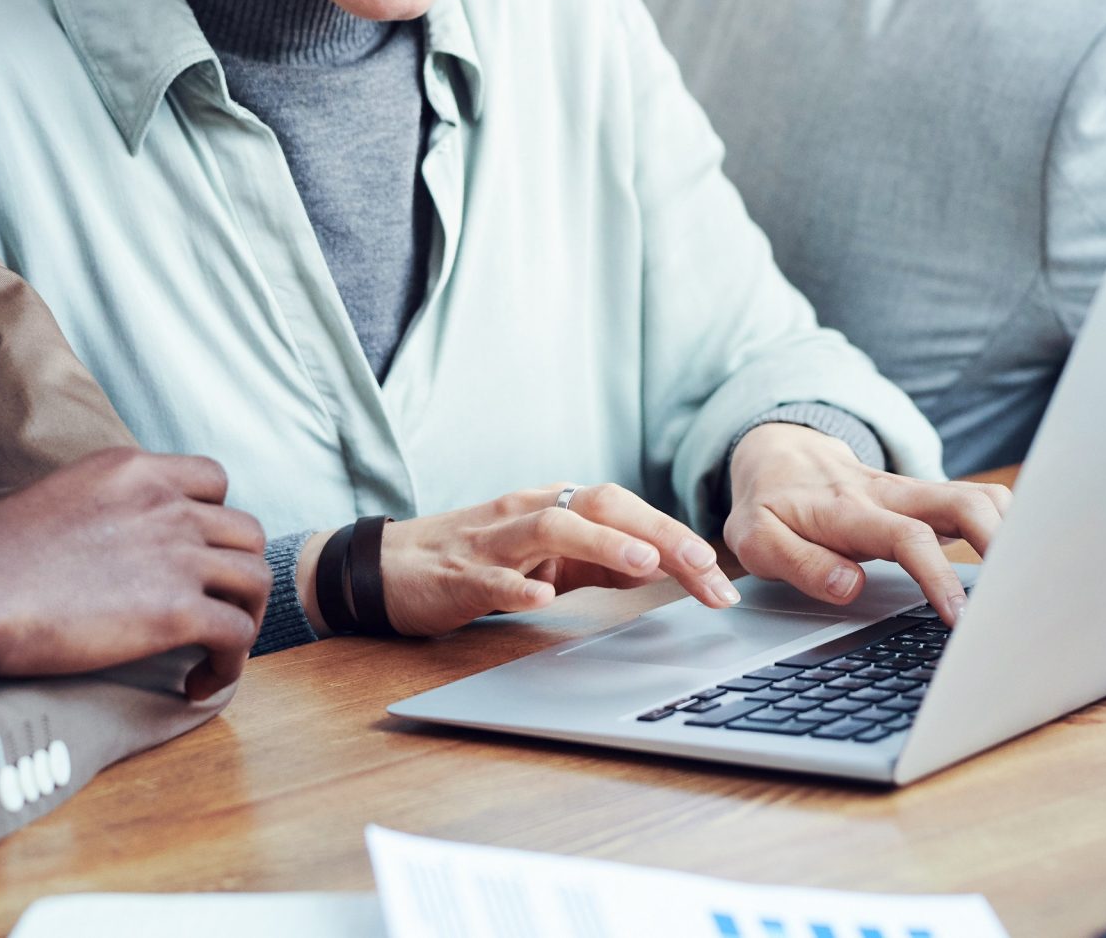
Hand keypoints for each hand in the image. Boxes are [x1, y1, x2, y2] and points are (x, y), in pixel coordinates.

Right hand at [0, 448, 268, 701]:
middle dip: (236, 573)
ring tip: (214, 650)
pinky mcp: (176, 611)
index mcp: (136, 470)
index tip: (197, 557)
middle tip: (212, 609)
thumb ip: (103, 508)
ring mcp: (177, 555)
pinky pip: (236, 636)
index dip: (215, 522)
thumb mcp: (61, 497)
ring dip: (244, 618)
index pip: (214, 479)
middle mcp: (167, 504)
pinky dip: (230, 664)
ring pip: (255, 580)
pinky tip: (199, 684)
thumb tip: (110, 546)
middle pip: (245, 532)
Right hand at [358, 482, 741, 637]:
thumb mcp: (549, 558)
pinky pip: (491, 577)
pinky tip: (543, 598)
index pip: (627, 510)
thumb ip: (602, 559)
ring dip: (602, 542)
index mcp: (557, 507)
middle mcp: (530, 512)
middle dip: (656, 533)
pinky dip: (519, 585)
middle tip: (702, 566)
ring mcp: (494, 541)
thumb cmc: (478, 560)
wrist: (389, 566)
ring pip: (552, 528)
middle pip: (601, 506)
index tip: (717, 575)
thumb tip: (667, 567)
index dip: (675, 536)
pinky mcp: (458, 574)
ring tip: (643, 563)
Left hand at [722, 425, 1010, 622]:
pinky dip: (1009, 525)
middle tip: (1021, 597)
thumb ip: (801, 564)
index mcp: (850, 510)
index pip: (907, 538)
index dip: (939, 576)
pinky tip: (1022, 560)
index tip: (960, 617)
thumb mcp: (757, 541)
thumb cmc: (771, 504)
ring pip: (980, 496)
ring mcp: (915, 493)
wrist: (779, 454)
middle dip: (1002, 545)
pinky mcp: (928, 498)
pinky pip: (978, 501)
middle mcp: (891, 495)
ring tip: (1031, 583)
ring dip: (1014, 532)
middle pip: (965, 502)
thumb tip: (851, 586)